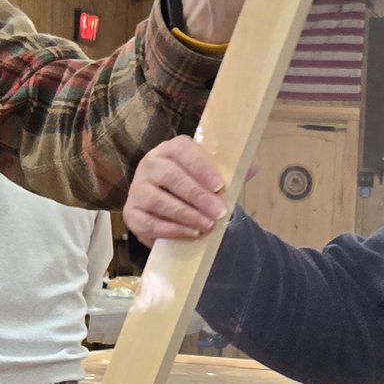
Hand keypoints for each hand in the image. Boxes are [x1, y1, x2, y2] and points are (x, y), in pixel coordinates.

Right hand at [125, 136, 245, 242]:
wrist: (170, 211)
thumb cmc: (194, 189)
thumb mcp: (212, 177)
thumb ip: (230, 171)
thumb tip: (252, 168)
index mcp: (170, 149)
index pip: (182, 151)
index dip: (201, 168)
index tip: (219, 186)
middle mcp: (149, 164)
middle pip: (170, 176)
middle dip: (197, 195)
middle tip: (219, 211)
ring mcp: (137, 189)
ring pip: (159, 200)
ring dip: (186, 214)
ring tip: (208, 225)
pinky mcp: (131, 213)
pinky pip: (150, 222)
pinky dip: (172, 229)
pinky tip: (191, 233)